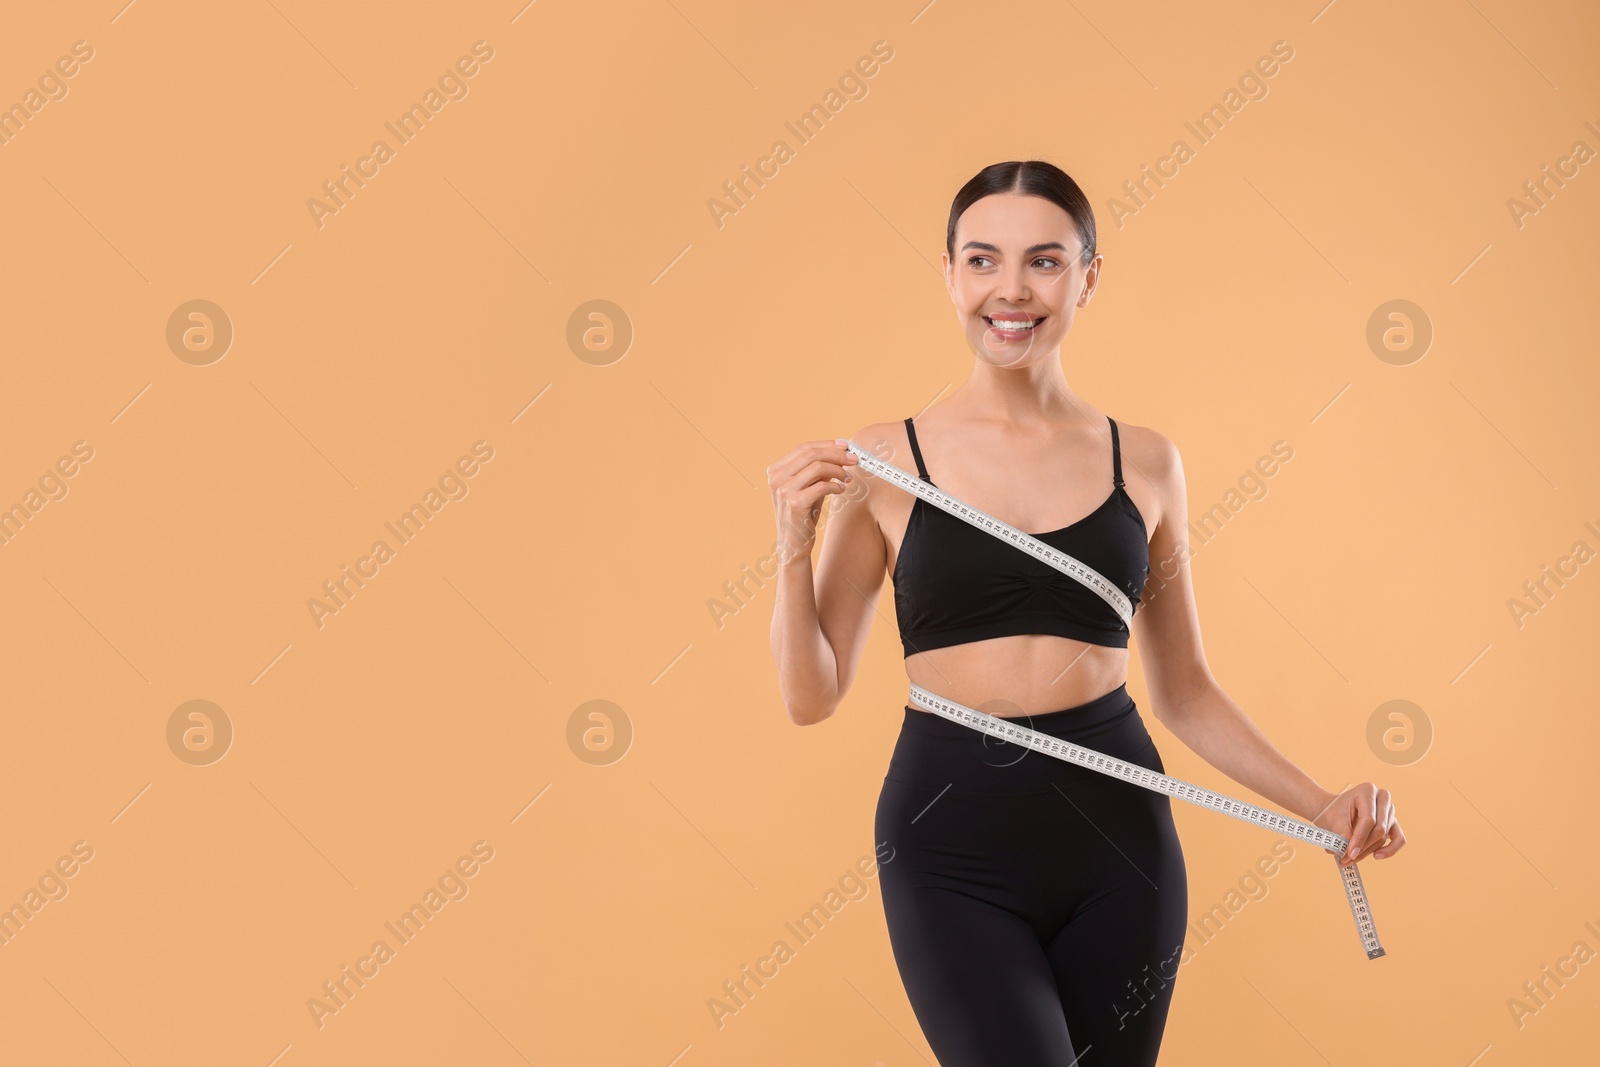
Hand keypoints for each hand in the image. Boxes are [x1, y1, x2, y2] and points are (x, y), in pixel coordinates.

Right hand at [767, 439, 859, 564]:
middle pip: (811, 454)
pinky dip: (835, 486)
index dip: (827, 444)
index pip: (804, 447)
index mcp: (776, 469)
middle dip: (836, 454)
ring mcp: (783, 490)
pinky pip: (821, 486)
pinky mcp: (794, 503)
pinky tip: (841, 490)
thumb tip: (841, 451)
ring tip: (848, 478)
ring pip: (817, 467)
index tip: (846, 446)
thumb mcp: (808, 486)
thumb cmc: (802, 513)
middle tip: (853, 459)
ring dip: (838, 470)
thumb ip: (818, 469)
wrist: (793, 543)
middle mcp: (776, 477)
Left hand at [1313, 782, 1405, 865]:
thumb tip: (1352, 852)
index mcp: (1367, 790)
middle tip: (1347, 858)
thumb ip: (1343, 834)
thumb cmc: (1333, 813)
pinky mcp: (1393, 822)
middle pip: (1379, 829)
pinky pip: (1399, 839)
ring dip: (1369, 851)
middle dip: (1363, 847)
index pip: (1368, 819)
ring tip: (1352, 859)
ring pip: (1384, 836)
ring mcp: (1389, 810)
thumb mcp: (1333, 820)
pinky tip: (1376, 856)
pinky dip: (1390, 850)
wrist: (1333, 810)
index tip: (1349, 853)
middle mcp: (1382, 797)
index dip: (1359, 839)